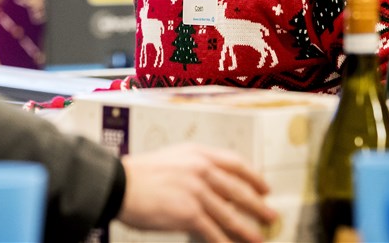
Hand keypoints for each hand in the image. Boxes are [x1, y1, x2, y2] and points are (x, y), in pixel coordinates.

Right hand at [117, 143, 277, 242]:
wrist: (118, 183)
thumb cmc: (138, 174)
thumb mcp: (172, 159)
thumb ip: (193, 167)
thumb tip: (211, 184)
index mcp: (198, 154)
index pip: (235, 163)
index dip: (253, 177)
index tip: (263, 187)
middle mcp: (201, 169)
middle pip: (239, 190)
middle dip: (258, 205)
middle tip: (270, 214)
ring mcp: (197, 191)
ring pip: (230, 214)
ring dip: (247, 229)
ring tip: (258, 237)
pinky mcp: (189, 213)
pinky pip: (213, 232)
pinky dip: (225, 242)